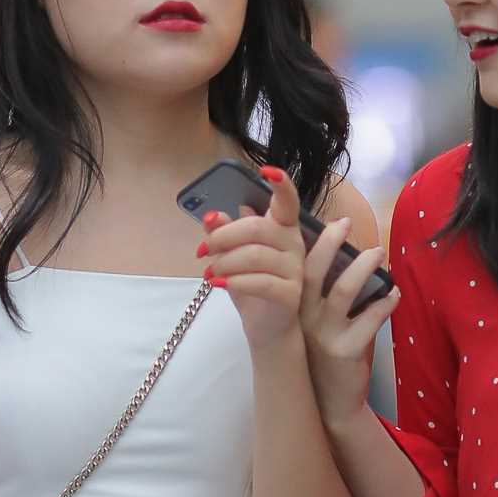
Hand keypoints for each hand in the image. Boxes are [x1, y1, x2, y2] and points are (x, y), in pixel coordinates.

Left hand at [195, 165, 306, 355]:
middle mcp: (294, 243)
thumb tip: (212, 215)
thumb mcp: (233, 255)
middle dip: (223, 237)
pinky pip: (260, 282)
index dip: (281, 183)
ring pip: (254, 255)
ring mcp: (295, 269)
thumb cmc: (251, 283)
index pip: (288, 201)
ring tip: (208, 272)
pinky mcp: (291, 293)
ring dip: (224, 262)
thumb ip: (224, 233)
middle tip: (202, 251)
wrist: (267, 326)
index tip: (267, 170)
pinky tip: (218, 284)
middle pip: (256, 228)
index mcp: (282, 228)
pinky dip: (235, 281)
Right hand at [300, 214, 397, 426]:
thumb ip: (316, 292)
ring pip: (343, 291)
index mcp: (294, 308)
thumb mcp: (311, 323)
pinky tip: (395, 294)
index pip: (296, 267)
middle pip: (314, 271)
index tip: (335, 222)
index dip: (313, 241)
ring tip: (379, 253)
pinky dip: (385, 302)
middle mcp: (303, 318)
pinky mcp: (345, 351)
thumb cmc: (324, 354)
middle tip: (348, 224)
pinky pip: (369, 319)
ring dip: (363, 267)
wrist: (331, 402)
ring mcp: (323, 335)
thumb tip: (333, 255)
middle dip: (331, 243)